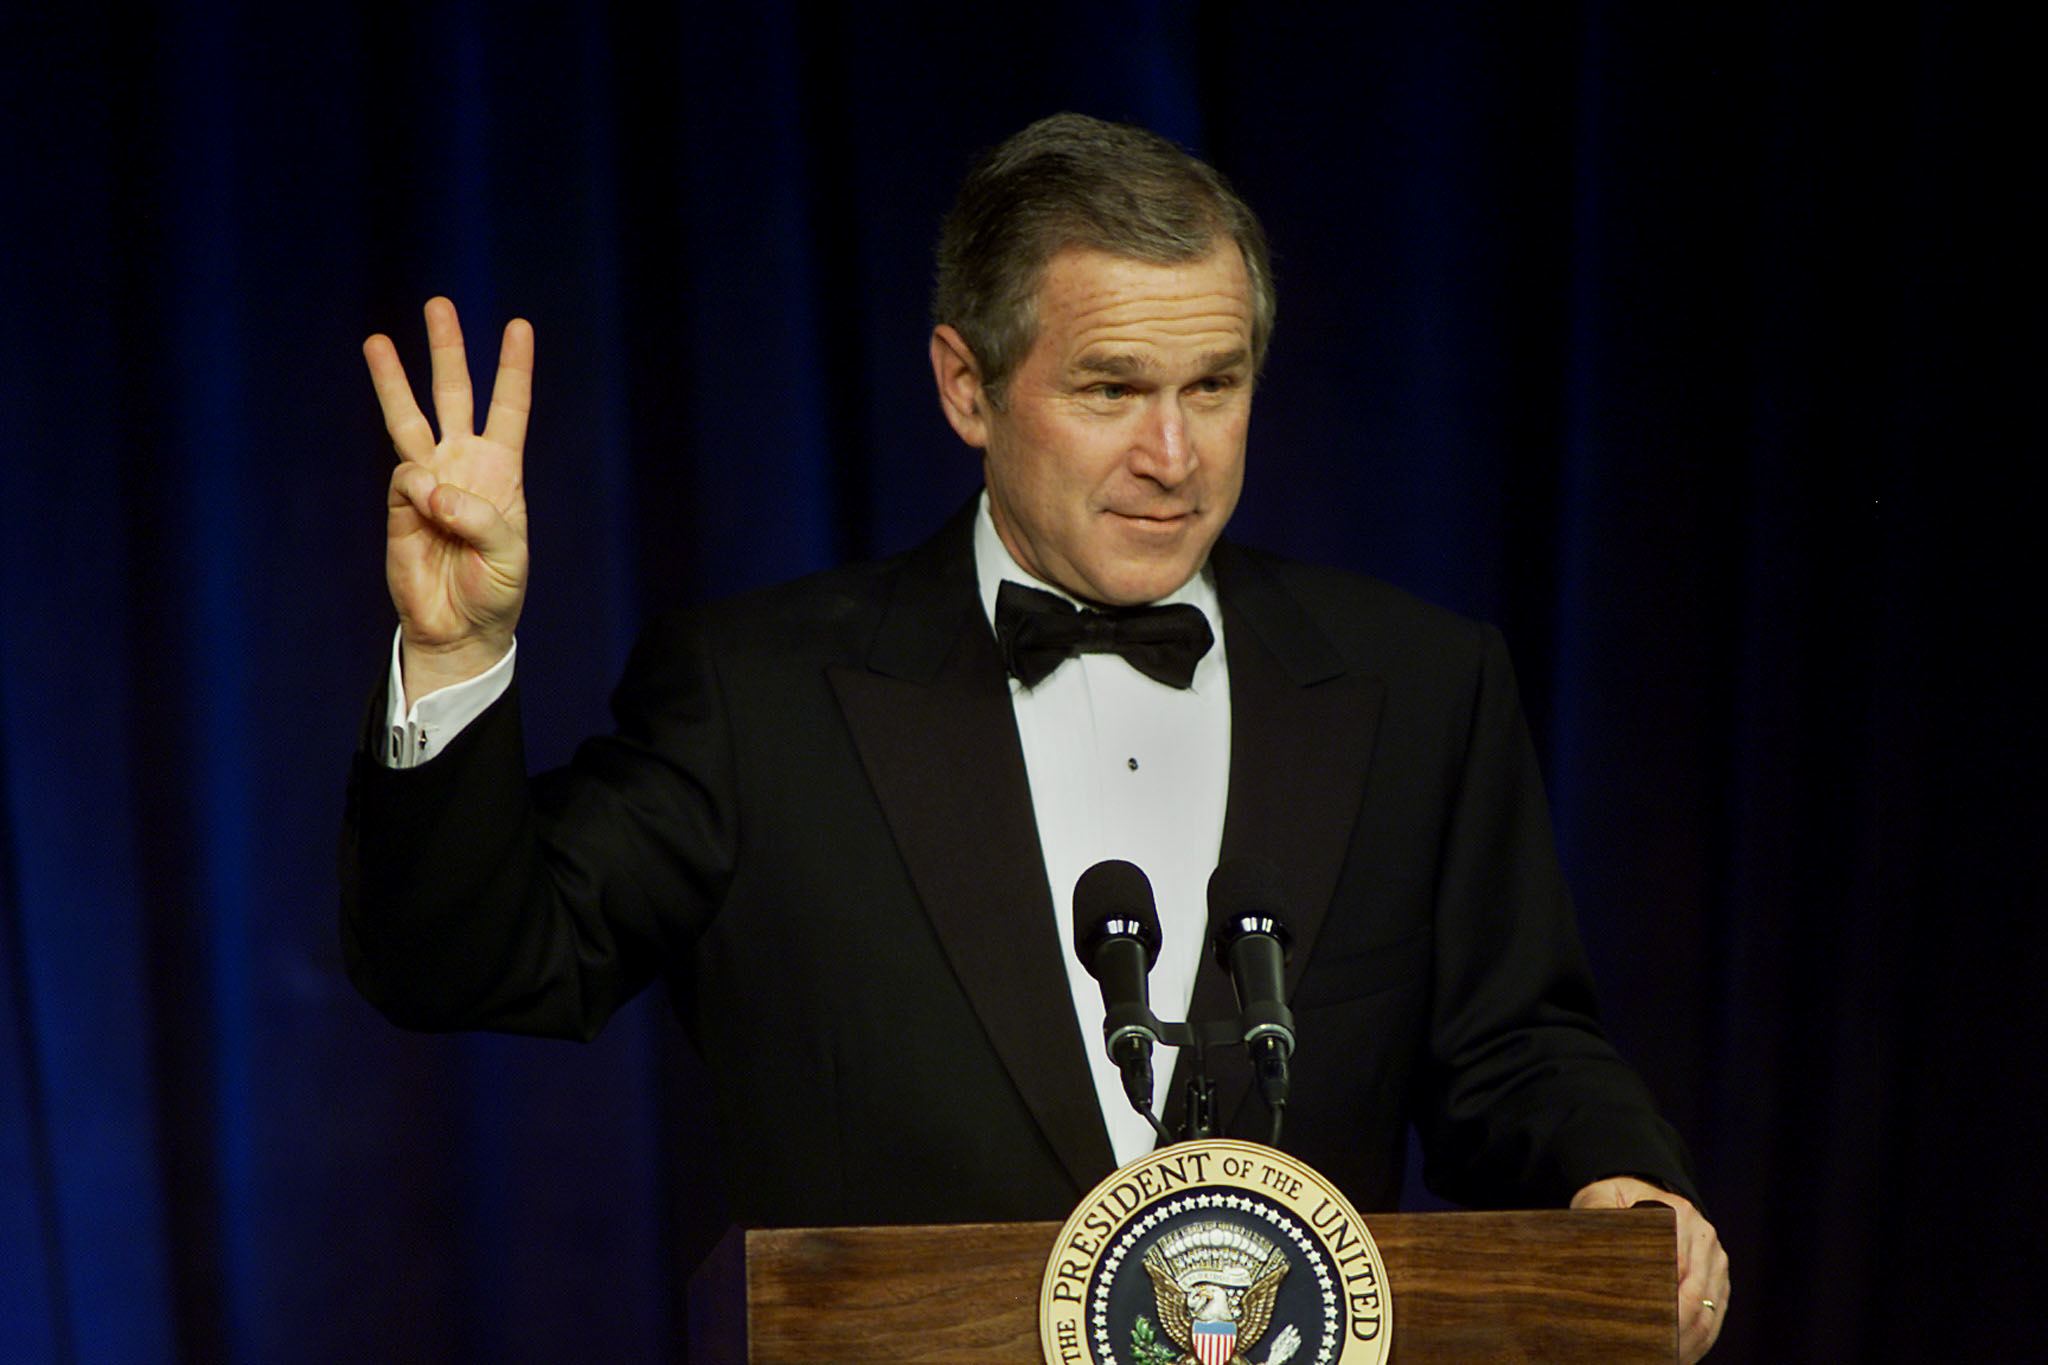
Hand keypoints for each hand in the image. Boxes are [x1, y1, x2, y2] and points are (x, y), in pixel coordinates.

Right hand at [365, 297, 532, 705]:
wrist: (458, 629)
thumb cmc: (495, 591)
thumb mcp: (508, 556)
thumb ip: (478, 517)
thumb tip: (427, 484)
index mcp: (502, 471)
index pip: (509, 408)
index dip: (514, 368)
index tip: (519, 326)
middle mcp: (464, 465)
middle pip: (454, 395)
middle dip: (447, 351)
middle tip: (439, 304)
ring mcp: (428, 482)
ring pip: (408, 418)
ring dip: (393, 380)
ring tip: (375, 340)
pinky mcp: (399, 505)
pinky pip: (404, 480)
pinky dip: (416, 490)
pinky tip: (427, 508)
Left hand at [1572, 1176, 1727, 1362]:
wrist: (1640, 1193)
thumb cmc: (1614, 1201)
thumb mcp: (1600, 1199)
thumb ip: (1598, 1213)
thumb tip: (1599, 1240)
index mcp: (1680, 1214)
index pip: (1675, 1267)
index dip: (1660, 1301)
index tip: (1642, 1325)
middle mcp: (1705, 1237)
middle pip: (1695, 1294)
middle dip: (1675, 1329)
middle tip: (1652, 1350)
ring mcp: (1716, 1258)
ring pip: (1709, 1311)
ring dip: (1689, 1341)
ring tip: (1664, 1358)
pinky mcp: (1719, 1277)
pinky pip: (1715, 1314)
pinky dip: (1700, 1340)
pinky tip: (1679, 1356)